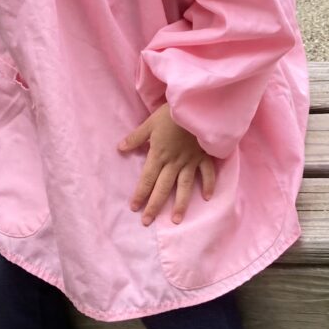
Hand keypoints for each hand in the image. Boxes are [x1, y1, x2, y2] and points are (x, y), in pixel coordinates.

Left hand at [118, 104, 216, 225]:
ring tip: (176, 220)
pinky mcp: (204, 156)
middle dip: (154, 205)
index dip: (140, 194)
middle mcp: (174, 162)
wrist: (197, 106)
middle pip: (163, 187)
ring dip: (180, 204)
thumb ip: (136, 137)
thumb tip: (120, 148)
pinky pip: (207, 173)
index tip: (134, 208)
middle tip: (147, 222)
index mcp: (159, 154)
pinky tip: (207, 198)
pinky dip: (209, 184)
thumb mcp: (150, 122)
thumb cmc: (172, 113)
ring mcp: (191, 161)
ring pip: (184, 186)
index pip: (147, 179)